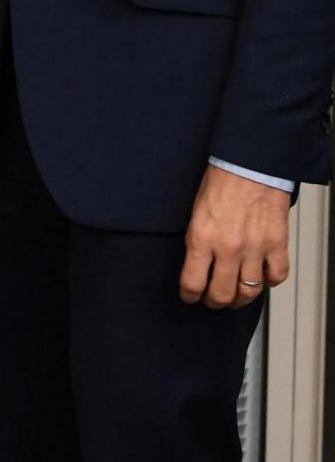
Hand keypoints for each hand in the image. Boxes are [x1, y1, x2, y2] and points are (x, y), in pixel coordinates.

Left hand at [179, 164, 289, 308]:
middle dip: (214, 302)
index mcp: (202, 237)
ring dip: (240, 298)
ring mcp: (255, 248)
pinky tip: (261, 276)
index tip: (189, 296)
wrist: (249, 162)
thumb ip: (198, 240)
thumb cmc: (222, 179)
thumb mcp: (196, 210)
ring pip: (249, 292)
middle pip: (221, 295)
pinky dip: (269, 281)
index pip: (192, 283)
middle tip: (212, 300)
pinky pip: (276, 277)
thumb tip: (197, 263)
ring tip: (235, 295)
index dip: (189, 295)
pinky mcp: (276, 244)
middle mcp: (228, 247)